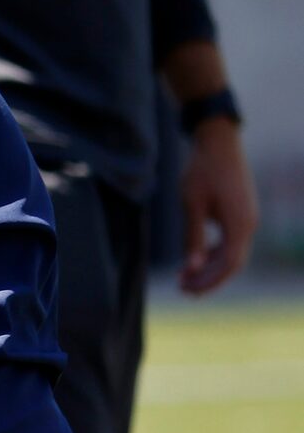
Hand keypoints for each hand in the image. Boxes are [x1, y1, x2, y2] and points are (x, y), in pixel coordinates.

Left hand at [179, 119, 258, 294]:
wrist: (218, 142)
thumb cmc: (202, 170)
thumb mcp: (192, 202)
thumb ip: (192, 235)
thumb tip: (190, 267)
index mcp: (241, 225)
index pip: (229, 265)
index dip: (209, 281)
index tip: (188, 291)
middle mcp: (249, 226)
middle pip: (231, 263)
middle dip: (208, 278)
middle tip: (183, 290)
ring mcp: (247, 220)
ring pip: (231, 254)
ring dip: (209, 266)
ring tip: (184, 278)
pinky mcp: (241, 215)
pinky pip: (230, 242)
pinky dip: (213, 252)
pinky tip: (194, 258)